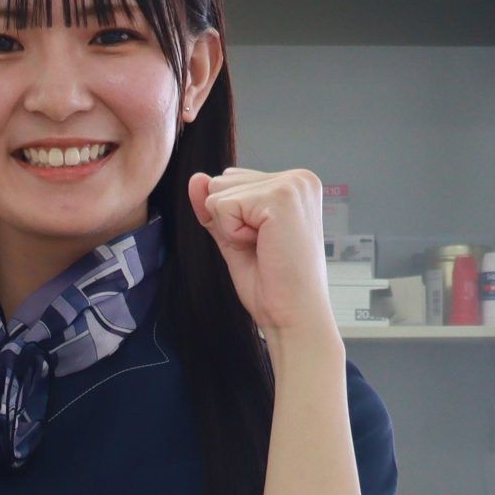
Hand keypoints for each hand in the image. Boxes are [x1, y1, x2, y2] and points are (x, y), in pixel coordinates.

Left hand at [188, 168, 336, 341]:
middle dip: (231, 221)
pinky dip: (233, 234)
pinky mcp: (280, 197)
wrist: (293, 316)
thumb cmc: (273, 285)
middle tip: (264, 248)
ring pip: (219, 192)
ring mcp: (292, 184)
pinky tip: (264, 247)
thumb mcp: (235, 238)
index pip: (232, 181)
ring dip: (232, 228)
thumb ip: (216, 208)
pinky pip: (223, 206)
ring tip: (265, 248)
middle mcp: (298, 178)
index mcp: (294, 185)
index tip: (265, 244)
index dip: (234, 220)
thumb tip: (196, 179)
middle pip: (222, 182)